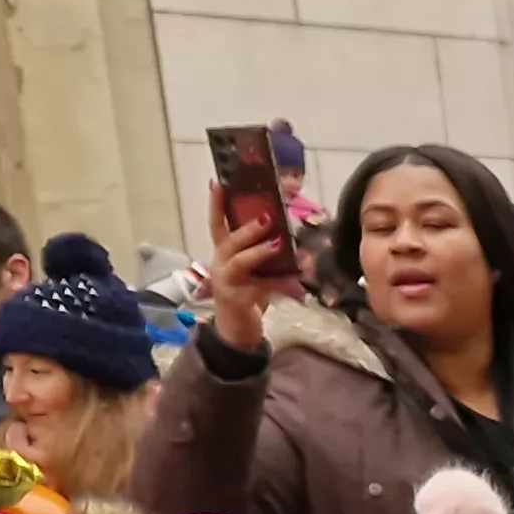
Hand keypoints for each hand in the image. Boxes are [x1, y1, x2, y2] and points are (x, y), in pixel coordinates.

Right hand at [203, 212, 299, 355]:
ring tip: (277, 244)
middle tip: (267, 217)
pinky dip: (281, 285)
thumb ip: (264, 252)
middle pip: (229, 240)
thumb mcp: (254, 269)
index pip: (217, 223)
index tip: (219, 183)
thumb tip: (290, 237)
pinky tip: (297, 285)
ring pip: (240, 262)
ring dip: (259, 252)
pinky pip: (262, 289)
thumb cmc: (246, 292)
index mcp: (223, 252)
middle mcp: (220, 263)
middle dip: (247, 228)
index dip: (216, 204)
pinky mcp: (238, 299)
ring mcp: (227, 282)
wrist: (235, 329)